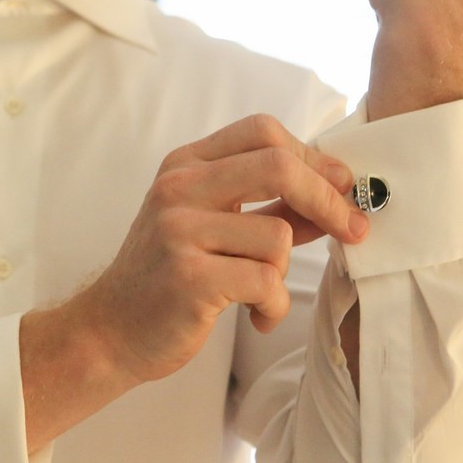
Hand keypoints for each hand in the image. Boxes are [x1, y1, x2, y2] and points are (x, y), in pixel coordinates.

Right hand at [77, 115, 368, 383]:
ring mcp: (179, 231)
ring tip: (261, 292)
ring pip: (278, 236)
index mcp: (185, 165)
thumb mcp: (211, 226)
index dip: (313, 156)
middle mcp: (178, 189)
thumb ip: (268, 206)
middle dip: (328, 199)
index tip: (341, 187)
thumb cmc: (167, 277)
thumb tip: (338, 194)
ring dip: (284, 273)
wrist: (110, 331)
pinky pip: (266, 282)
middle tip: (352, 229)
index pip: (263, 132)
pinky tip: (256, 317)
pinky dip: (273, 306)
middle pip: (279, 165)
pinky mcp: (189, 278)